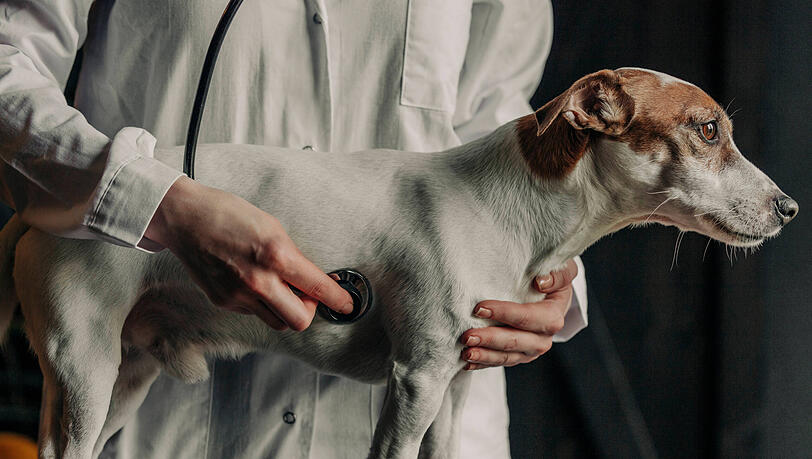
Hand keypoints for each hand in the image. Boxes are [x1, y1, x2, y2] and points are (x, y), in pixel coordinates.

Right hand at [145, 176, 352, 330]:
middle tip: (309, 297)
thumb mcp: (272, 227)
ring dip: (285, 310)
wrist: (184, 218)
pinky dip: (261, 302)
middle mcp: (258, 281)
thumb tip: (311, 279)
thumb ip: (293, 257)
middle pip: (299, 321)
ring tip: (280, 288)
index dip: (338, 300)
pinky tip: (251, 280)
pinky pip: (253, 313)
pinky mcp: (223, 302)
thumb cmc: (228, 214)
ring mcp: (238, 295)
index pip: (318, 288)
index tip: (347, 304)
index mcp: (276, 256)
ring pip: (276, 322)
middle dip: (310, 311)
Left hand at [459, 259, 577, 369]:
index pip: (527, 317)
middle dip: (490, 339)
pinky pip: (500, 362)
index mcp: (553, 316)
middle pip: (515, 341)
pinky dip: (483, 363)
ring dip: (485, 355)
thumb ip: (557, 274)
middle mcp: (543, 338)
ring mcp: (530, 350)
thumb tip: (540, 283)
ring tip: (466, 353)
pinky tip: (467, 363)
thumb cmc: (553, 280)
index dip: (504, 313)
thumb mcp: (563, 270)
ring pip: (507, 357)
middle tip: (467, 336)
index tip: (480, 308)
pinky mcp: (518, 355)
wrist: (552, 297)